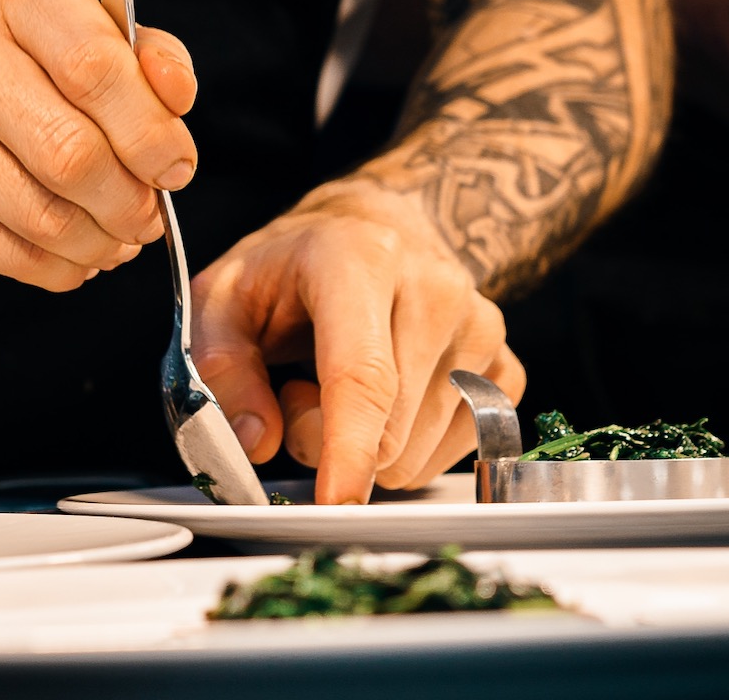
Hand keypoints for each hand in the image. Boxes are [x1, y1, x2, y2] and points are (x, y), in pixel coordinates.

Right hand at [0, 0, 197, 289]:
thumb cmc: (27, 75)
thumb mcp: (95, 42)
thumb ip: (148, 59)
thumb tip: (174, 93)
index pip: (94, 64)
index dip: (150, 131)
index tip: (174, 167)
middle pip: (67, 146)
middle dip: (127, 198)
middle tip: (146, 216)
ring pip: (40, 211)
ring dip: (96, 240)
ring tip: (113, 239)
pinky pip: (4, 250)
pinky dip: (54, 267)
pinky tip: (68, 255)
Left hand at [189, 180, 524, 502]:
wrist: (371, 228)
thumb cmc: (292, 267)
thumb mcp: (222, 299)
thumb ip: (222, 369)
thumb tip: (255, 442)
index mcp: (360, 259)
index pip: (364, 373)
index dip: (347, 447)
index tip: (336, 501)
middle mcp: (435, 288)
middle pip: (387, 428)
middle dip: (326, 438)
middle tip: (298, 388)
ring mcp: (482, 328)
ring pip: (418, 453)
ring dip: (367, 444)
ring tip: (342, 381)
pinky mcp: (506, 366)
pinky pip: (452, 454)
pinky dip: (408, 446)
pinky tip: (388, 396)